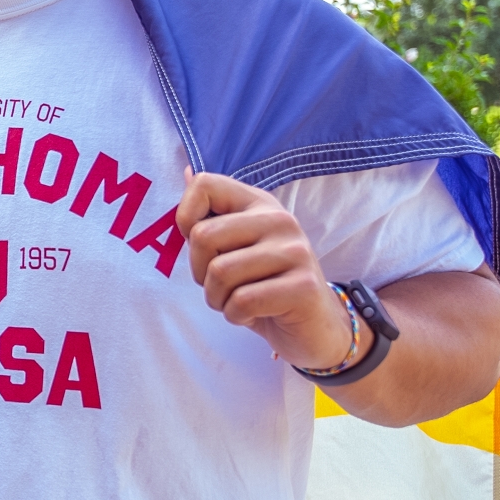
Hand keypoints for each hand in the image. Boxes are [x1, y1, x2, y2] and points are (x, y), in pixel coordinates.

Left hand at [174, 171, 361, 372]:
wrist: (313, 328)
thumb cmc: (263, 285)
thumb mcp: (235, 247)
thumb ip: (211, 213)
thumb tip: (186, 171)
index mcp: (259, 204)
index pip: (205, 184)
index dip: (185, 219)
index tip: (203, 246)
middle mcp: (280, 220)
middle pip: (203, 236)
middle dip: (199, 272)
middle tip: (222, 285)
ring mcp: (296, 251)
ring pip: (220, 273)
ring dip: (217, 299)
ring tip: (238, 301)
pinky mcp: (304, 286)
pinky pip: (241, 301)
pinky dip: (236, 315)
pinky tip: (254, 314)